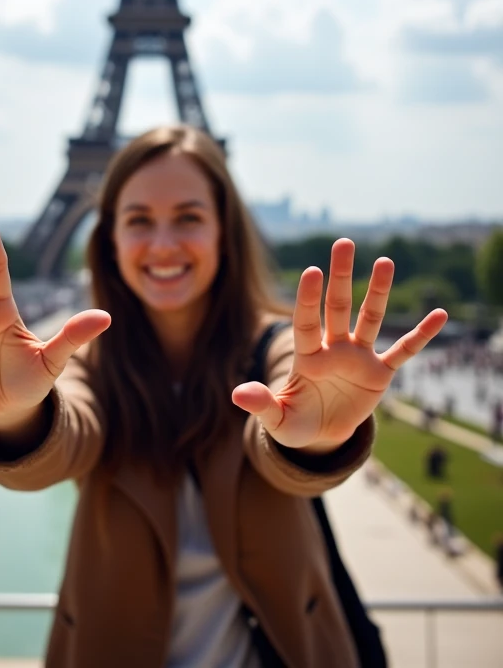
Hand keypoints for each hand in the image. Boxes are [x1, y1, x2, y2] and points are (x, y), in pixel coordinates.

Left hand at [232, 238, 446, 451]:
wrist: (321, 434)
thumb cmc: (295, 423)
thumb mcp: (277, 419)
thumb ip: (261, 405)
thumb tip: (237, 394)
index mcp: (308, 357)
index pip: (307, 321)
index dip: (309, 298)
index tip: (313, 271)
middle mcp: (333, 348)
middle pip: (337, 306)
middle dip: (341, 276)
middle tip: (343, 242)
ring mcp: (358, 357)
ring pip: (369, 317)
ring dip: (378, 291)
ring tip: (384, 261)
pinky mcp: (379, 373)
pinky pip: (403, 350)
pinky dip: (421, 335)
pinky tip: (440, 315)